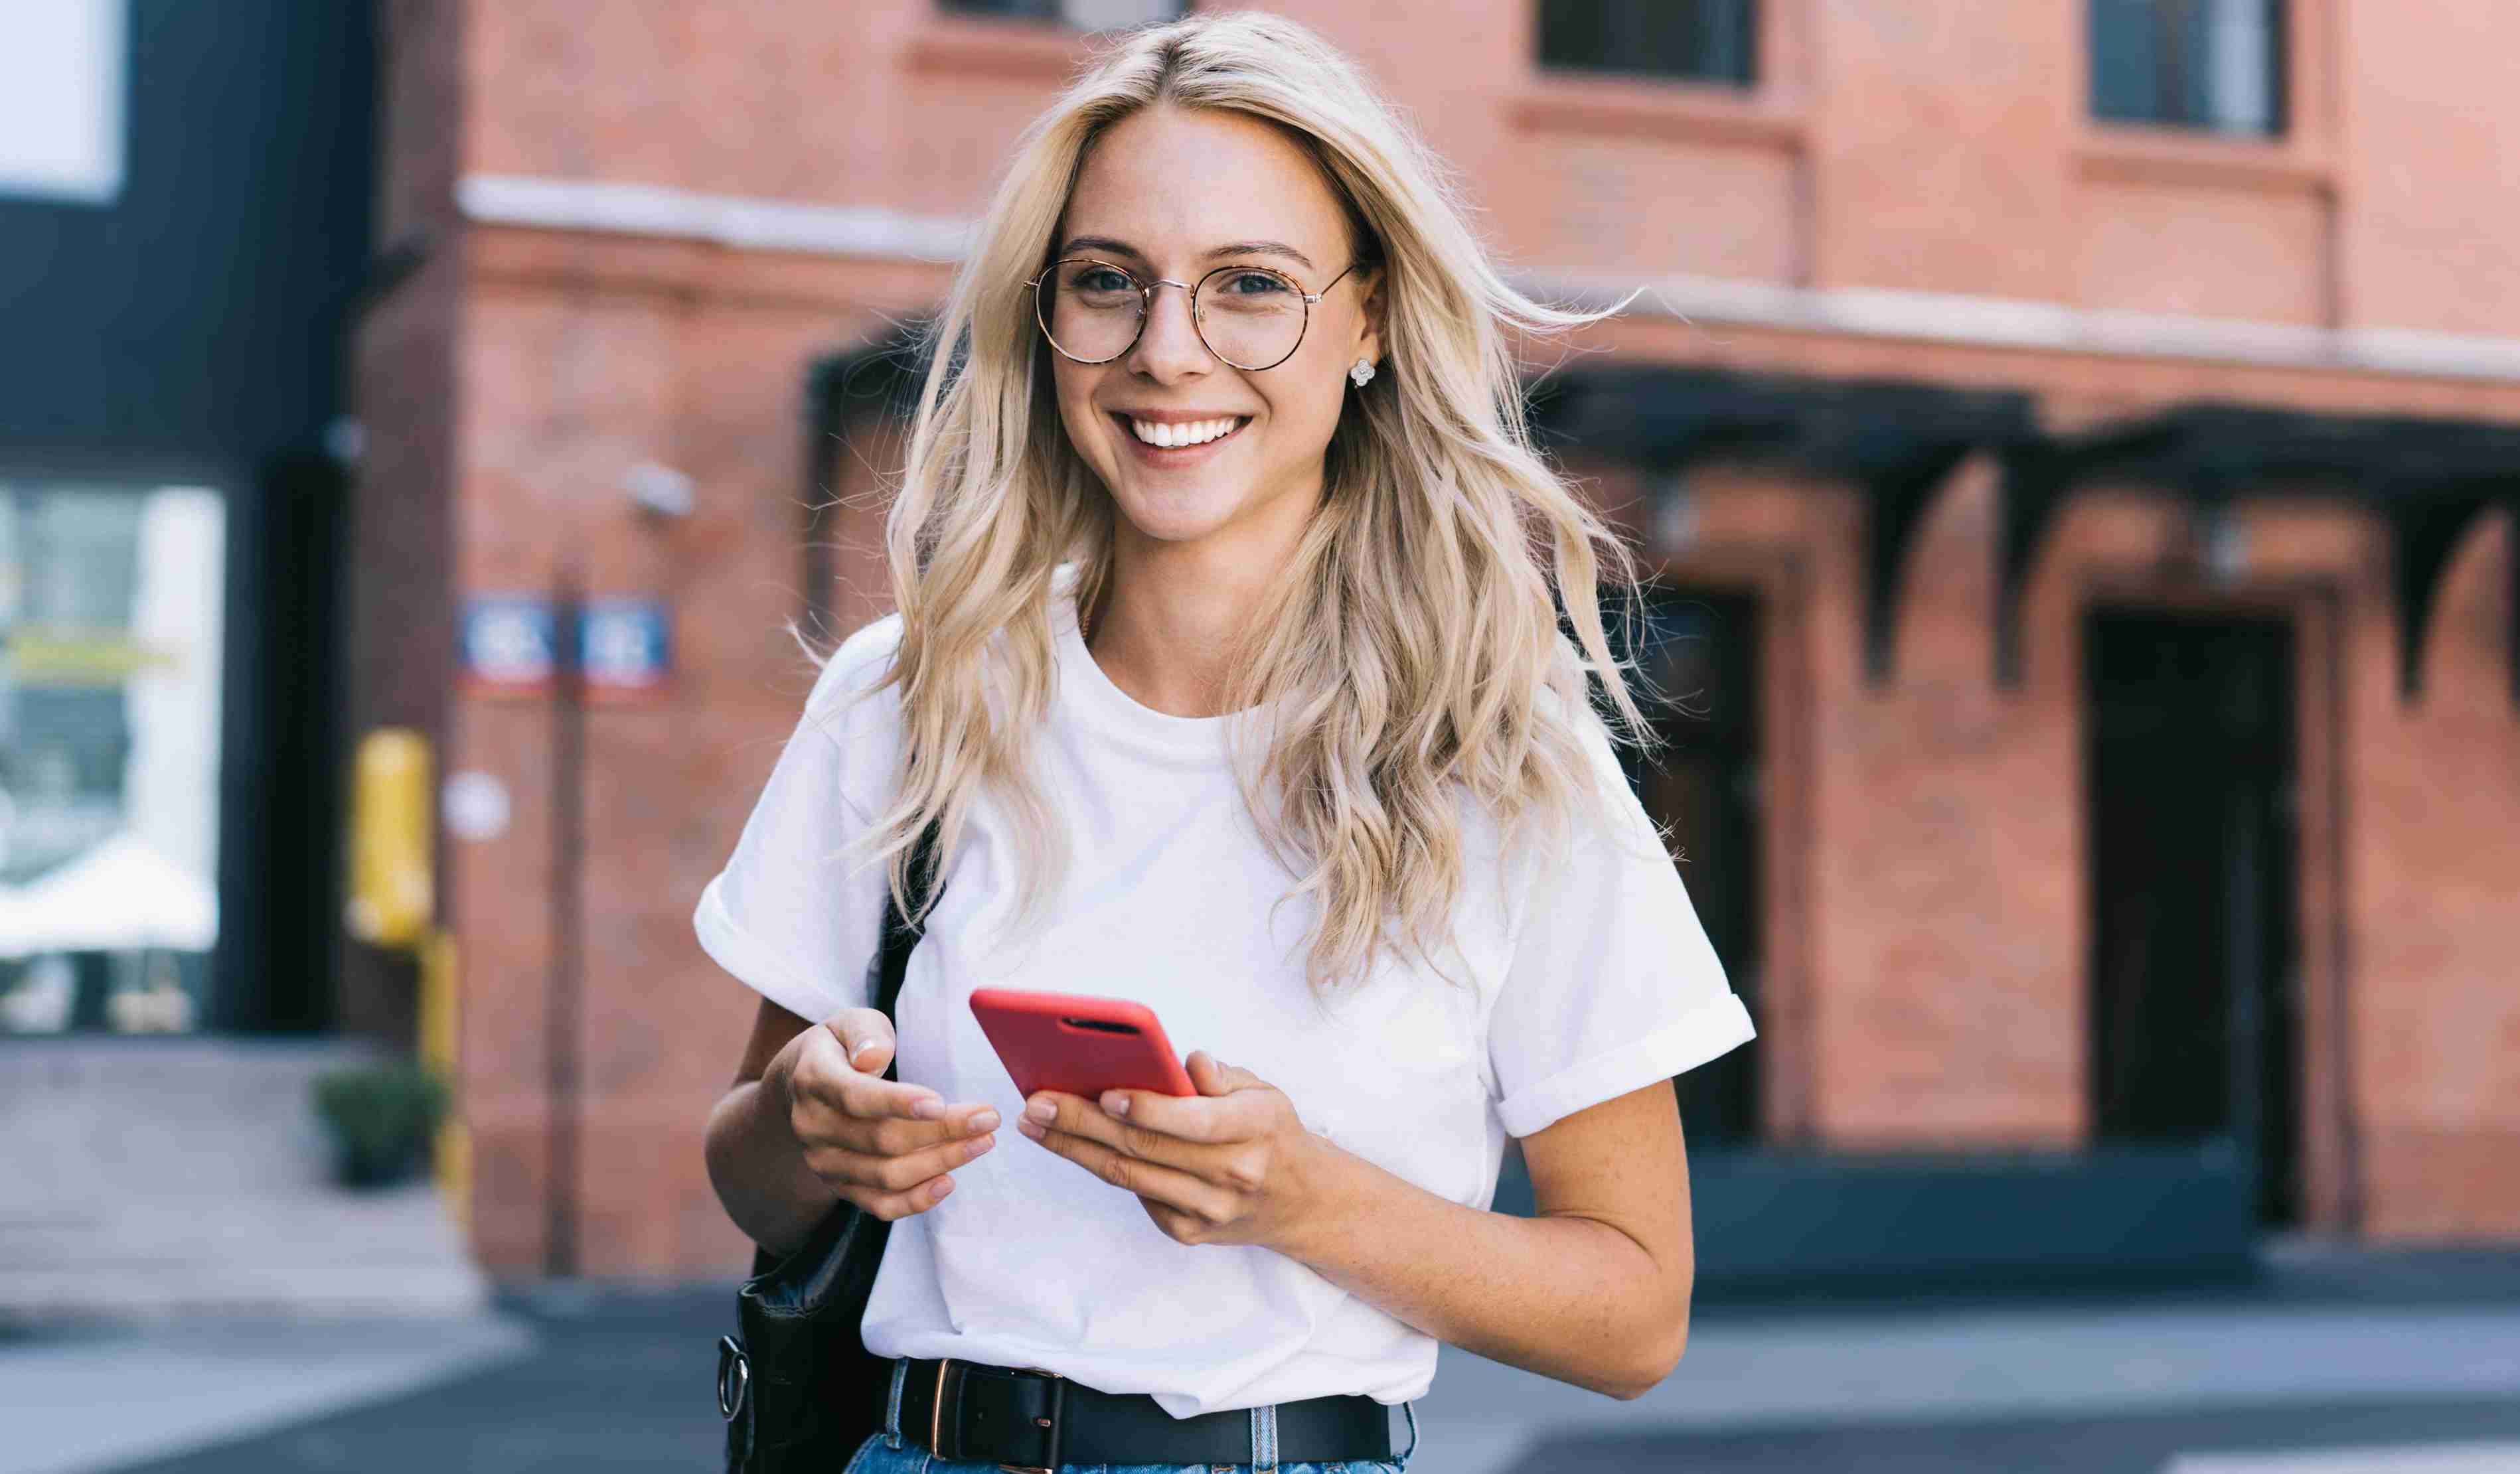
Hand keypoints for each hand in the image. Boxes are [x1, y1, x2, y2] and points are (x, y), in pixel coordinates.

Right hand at [769, 1006, 997, 1221]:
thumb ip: (866, 1033)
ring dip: (941, 1162)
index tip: (941, 1103)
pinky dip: (916, 1200)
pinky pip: (879, 1205)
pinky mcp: (839, 1185)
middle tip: (988, 1119)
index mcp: (814, 1080)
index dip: (898, 1102)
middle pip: (882, 1140)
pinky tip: (949, 1181)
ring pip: (887, 1175)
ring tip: (982, 1143)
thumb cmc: (841, 1047)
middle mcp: (813, 1126)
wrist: (803, 1085)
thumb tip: (874, 1057)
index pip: (855, 1097)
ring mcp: (823, 1161)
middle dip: (943, 1131)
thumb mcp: (849, 1022)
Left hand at [1016, 1049, 1335, 1250]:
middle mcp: (1231, 1175)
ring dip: (1074, 1148)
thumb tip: (1180, 1065)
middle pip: (1144, 1149)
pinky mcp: (1187, 1232)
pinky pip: (1136, 1194)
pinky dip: (1101, 1167)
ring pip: (1128, 1176)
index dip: (1147, 1109)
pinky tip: (1071, 1145)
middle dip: (1083, 1124)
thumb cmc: (1272, 1133)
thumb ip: (1223, 1075)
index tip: (1105, 1092)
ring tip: (1035, 1123)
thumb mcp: (1264, 1091)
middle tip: (1036, 1103)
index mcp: (1255, 1130)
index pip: (1193, 1122)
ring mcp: (1207, 1210)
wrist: (1302, 1202)